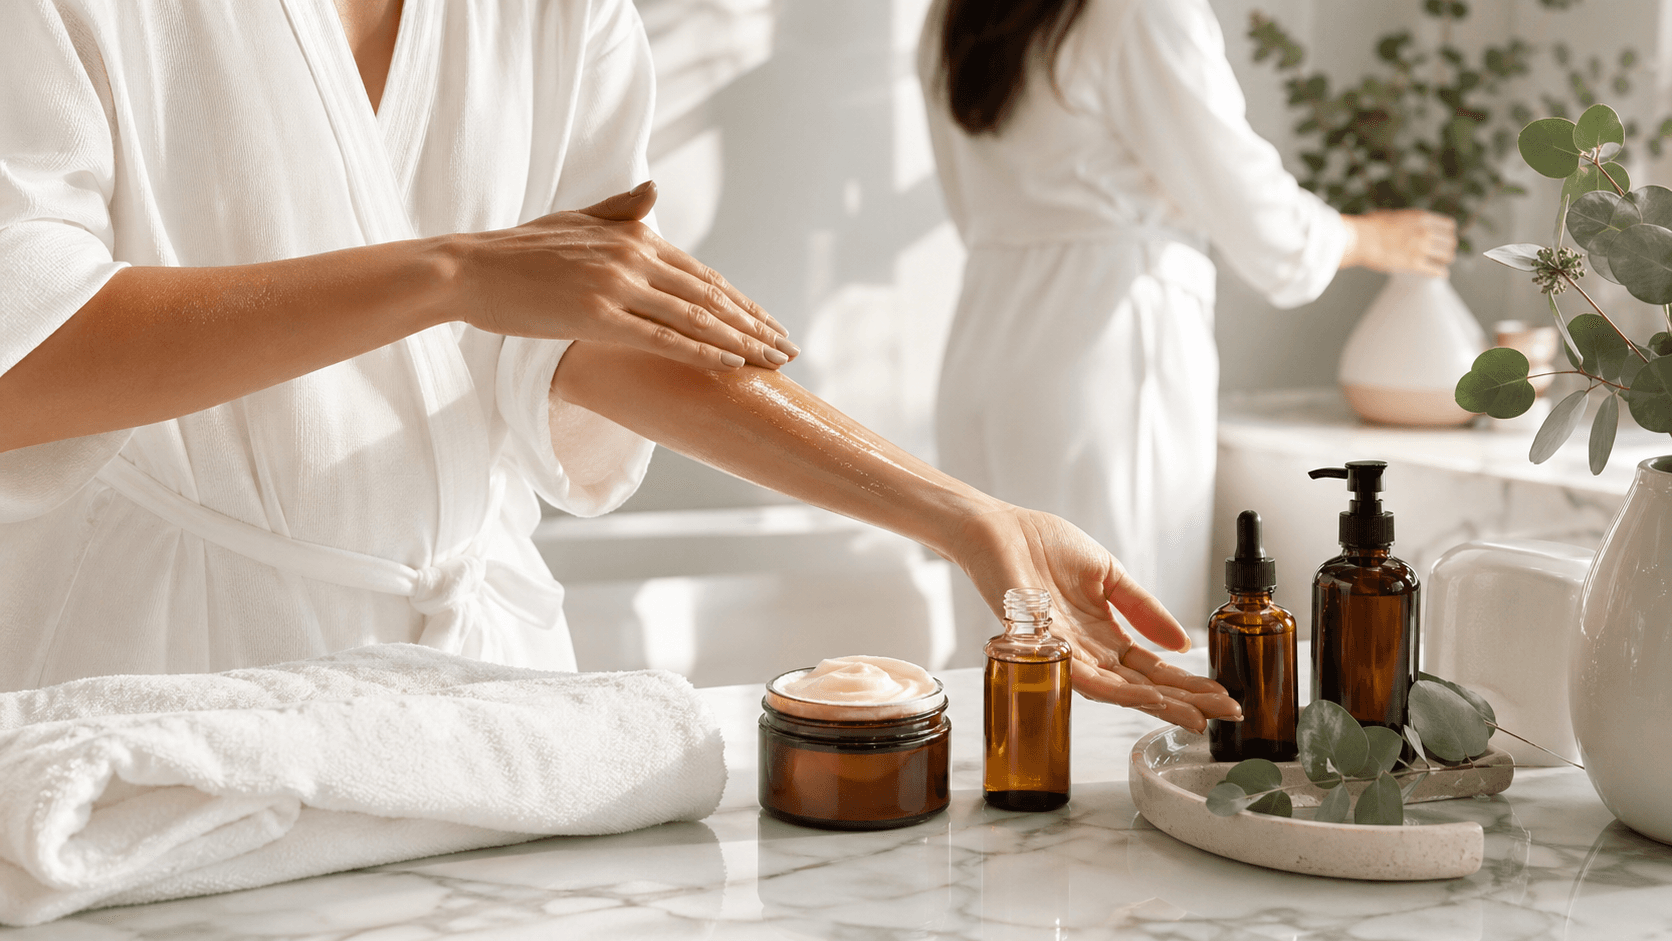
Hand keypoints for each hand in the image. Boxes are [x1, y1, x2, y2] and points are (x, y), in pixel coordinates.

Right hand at [455, 181, 797, 369]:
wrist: (471, 267)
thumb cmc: (520, 250)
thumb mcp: (576, 220)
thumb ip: (621, 210)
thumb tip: (654, 192)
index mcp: (634, 237)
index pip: (703, 275)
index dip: (742, 302)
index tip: (770, 324)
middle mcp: (634, 257)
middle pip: (711, 297)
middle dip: (755, 325)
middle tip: (788, 349)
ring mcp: (616, 287)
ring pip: (695, 318)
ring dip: (741, 342)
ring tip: (773, 363)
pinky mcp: (596, 317)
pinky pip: (661, 338)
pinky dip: (701, 352)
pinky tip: (730, 365)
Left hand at [950, 505, 1241, 731]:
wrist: (1001, 531)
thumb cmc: (1045, 546)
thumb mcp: (1109, 575)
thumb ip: (1143, 608)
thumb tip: (1182, 643)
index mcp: (1105, 634)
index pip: (1153, 668)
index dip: (1189, 683)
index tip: (1224, 696)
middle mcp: (1088, 652)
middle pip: (1143, 687)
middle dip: (1187, 702)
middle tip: (1227, 715)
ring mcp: (1067, 654)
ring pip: (1119, 691)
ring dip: (1159, 704)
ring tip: (1195, 716)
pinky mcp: (1046, 647)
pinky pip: (1084, 676)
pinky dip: (1117, 690)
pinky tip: (1147, 699)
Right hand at [1341, 209, 1457, 276]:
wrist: (1359, 238)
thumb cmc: (1369, 226)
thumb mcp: (1393, 215)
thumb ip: (1407, 221)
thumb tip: (1406, 226)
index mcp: (1421, 218)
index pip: (1449, 225)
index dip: (1448, 233)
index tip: (1444, 238)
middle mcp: (1425, 231)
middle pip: (1450, 241)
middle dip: (1448, 247)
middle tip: (1444, 253)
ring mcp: (1421, 248)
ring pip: (1447, 256)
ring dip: (1445, 260)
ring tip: (1441, 263)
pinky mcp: (1414, 264)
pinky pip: (1437, 270)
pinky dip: (1441, 273)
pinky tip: (1441, 274)